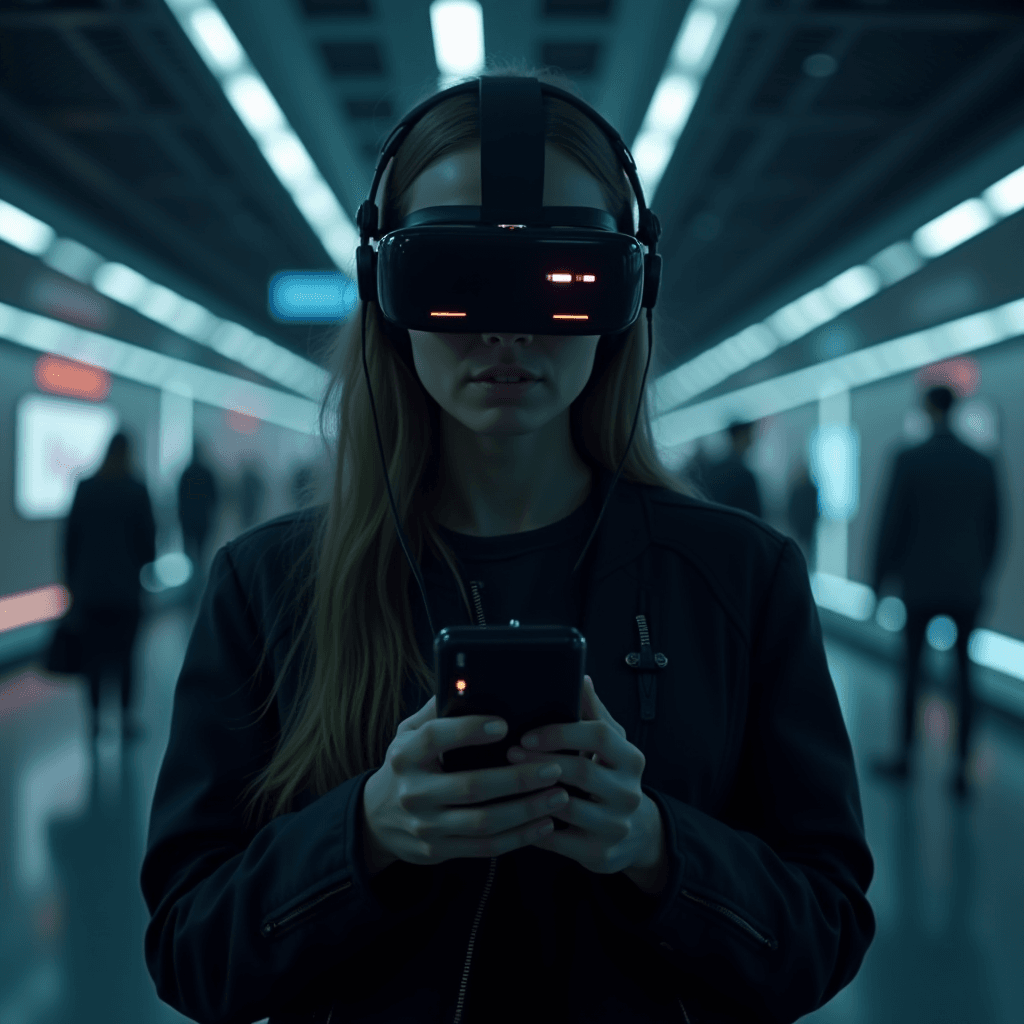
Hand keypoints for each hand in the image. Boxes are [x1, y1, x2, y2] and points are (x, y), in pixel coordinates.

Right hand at [361, 695, 572, 868]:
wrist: (376, 818)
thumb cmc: (407, 765)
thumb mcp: (407, 733)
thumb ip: (435, 710)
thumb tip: (467, 680)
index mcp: (406, 754)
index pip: (435, 737)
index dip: (468, 730)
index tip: (504, 724)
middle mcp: (413, 792)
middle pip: (471, 786)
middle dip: (518, 778)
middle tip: (555, 768)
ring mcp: (425, 826)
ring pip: (484, 822)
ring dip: (526, 810)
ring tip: (559, 795)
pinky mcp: (437, 851)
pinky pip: (485, 847)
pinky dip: (519, 837)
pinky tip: (544, 824)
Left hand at [507, 675, 663, 879]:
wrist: (639, 833)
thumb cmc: (613, 776)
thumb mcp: (612, 744)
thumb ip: (593, 712)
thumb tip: (582, 677)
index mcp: (632, 759)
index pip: (599, 735)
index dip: (561, 732)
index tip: (528, 734)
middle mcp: (629, 793)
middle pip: (581, 770)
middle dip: (540, 760)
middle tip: (510, 753)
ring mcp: (617, 826)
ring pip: (566, 807)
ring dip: (532, 792)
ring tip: (507, 780)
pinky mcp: (600, 854)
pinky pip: (557, 840)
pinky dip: (533, 825)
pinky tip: (514, 812)